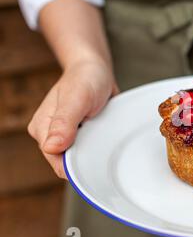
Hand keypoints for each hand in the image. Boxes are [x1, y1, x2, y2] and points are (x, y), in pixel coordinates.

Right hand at [28, 62, 118, 178]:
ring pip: (82, 158)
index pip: (58, 163)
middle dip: (88, 159)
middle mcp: (51, 136)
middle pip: (70, 164)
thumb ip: (65, 122)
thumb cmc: (85, 79)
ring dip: (95, 152)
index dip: (77, 167)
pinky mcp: (80, 135)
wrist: (95, 70)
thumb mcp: (77, 98)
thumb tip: (52, 147)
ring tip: (104, 135)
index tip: (96, 157)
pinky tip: (106, 136)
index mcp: (42, 129)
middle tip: (103, 140)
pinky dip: (100, 146)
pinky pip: (90, 149)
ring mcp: (66, 136)